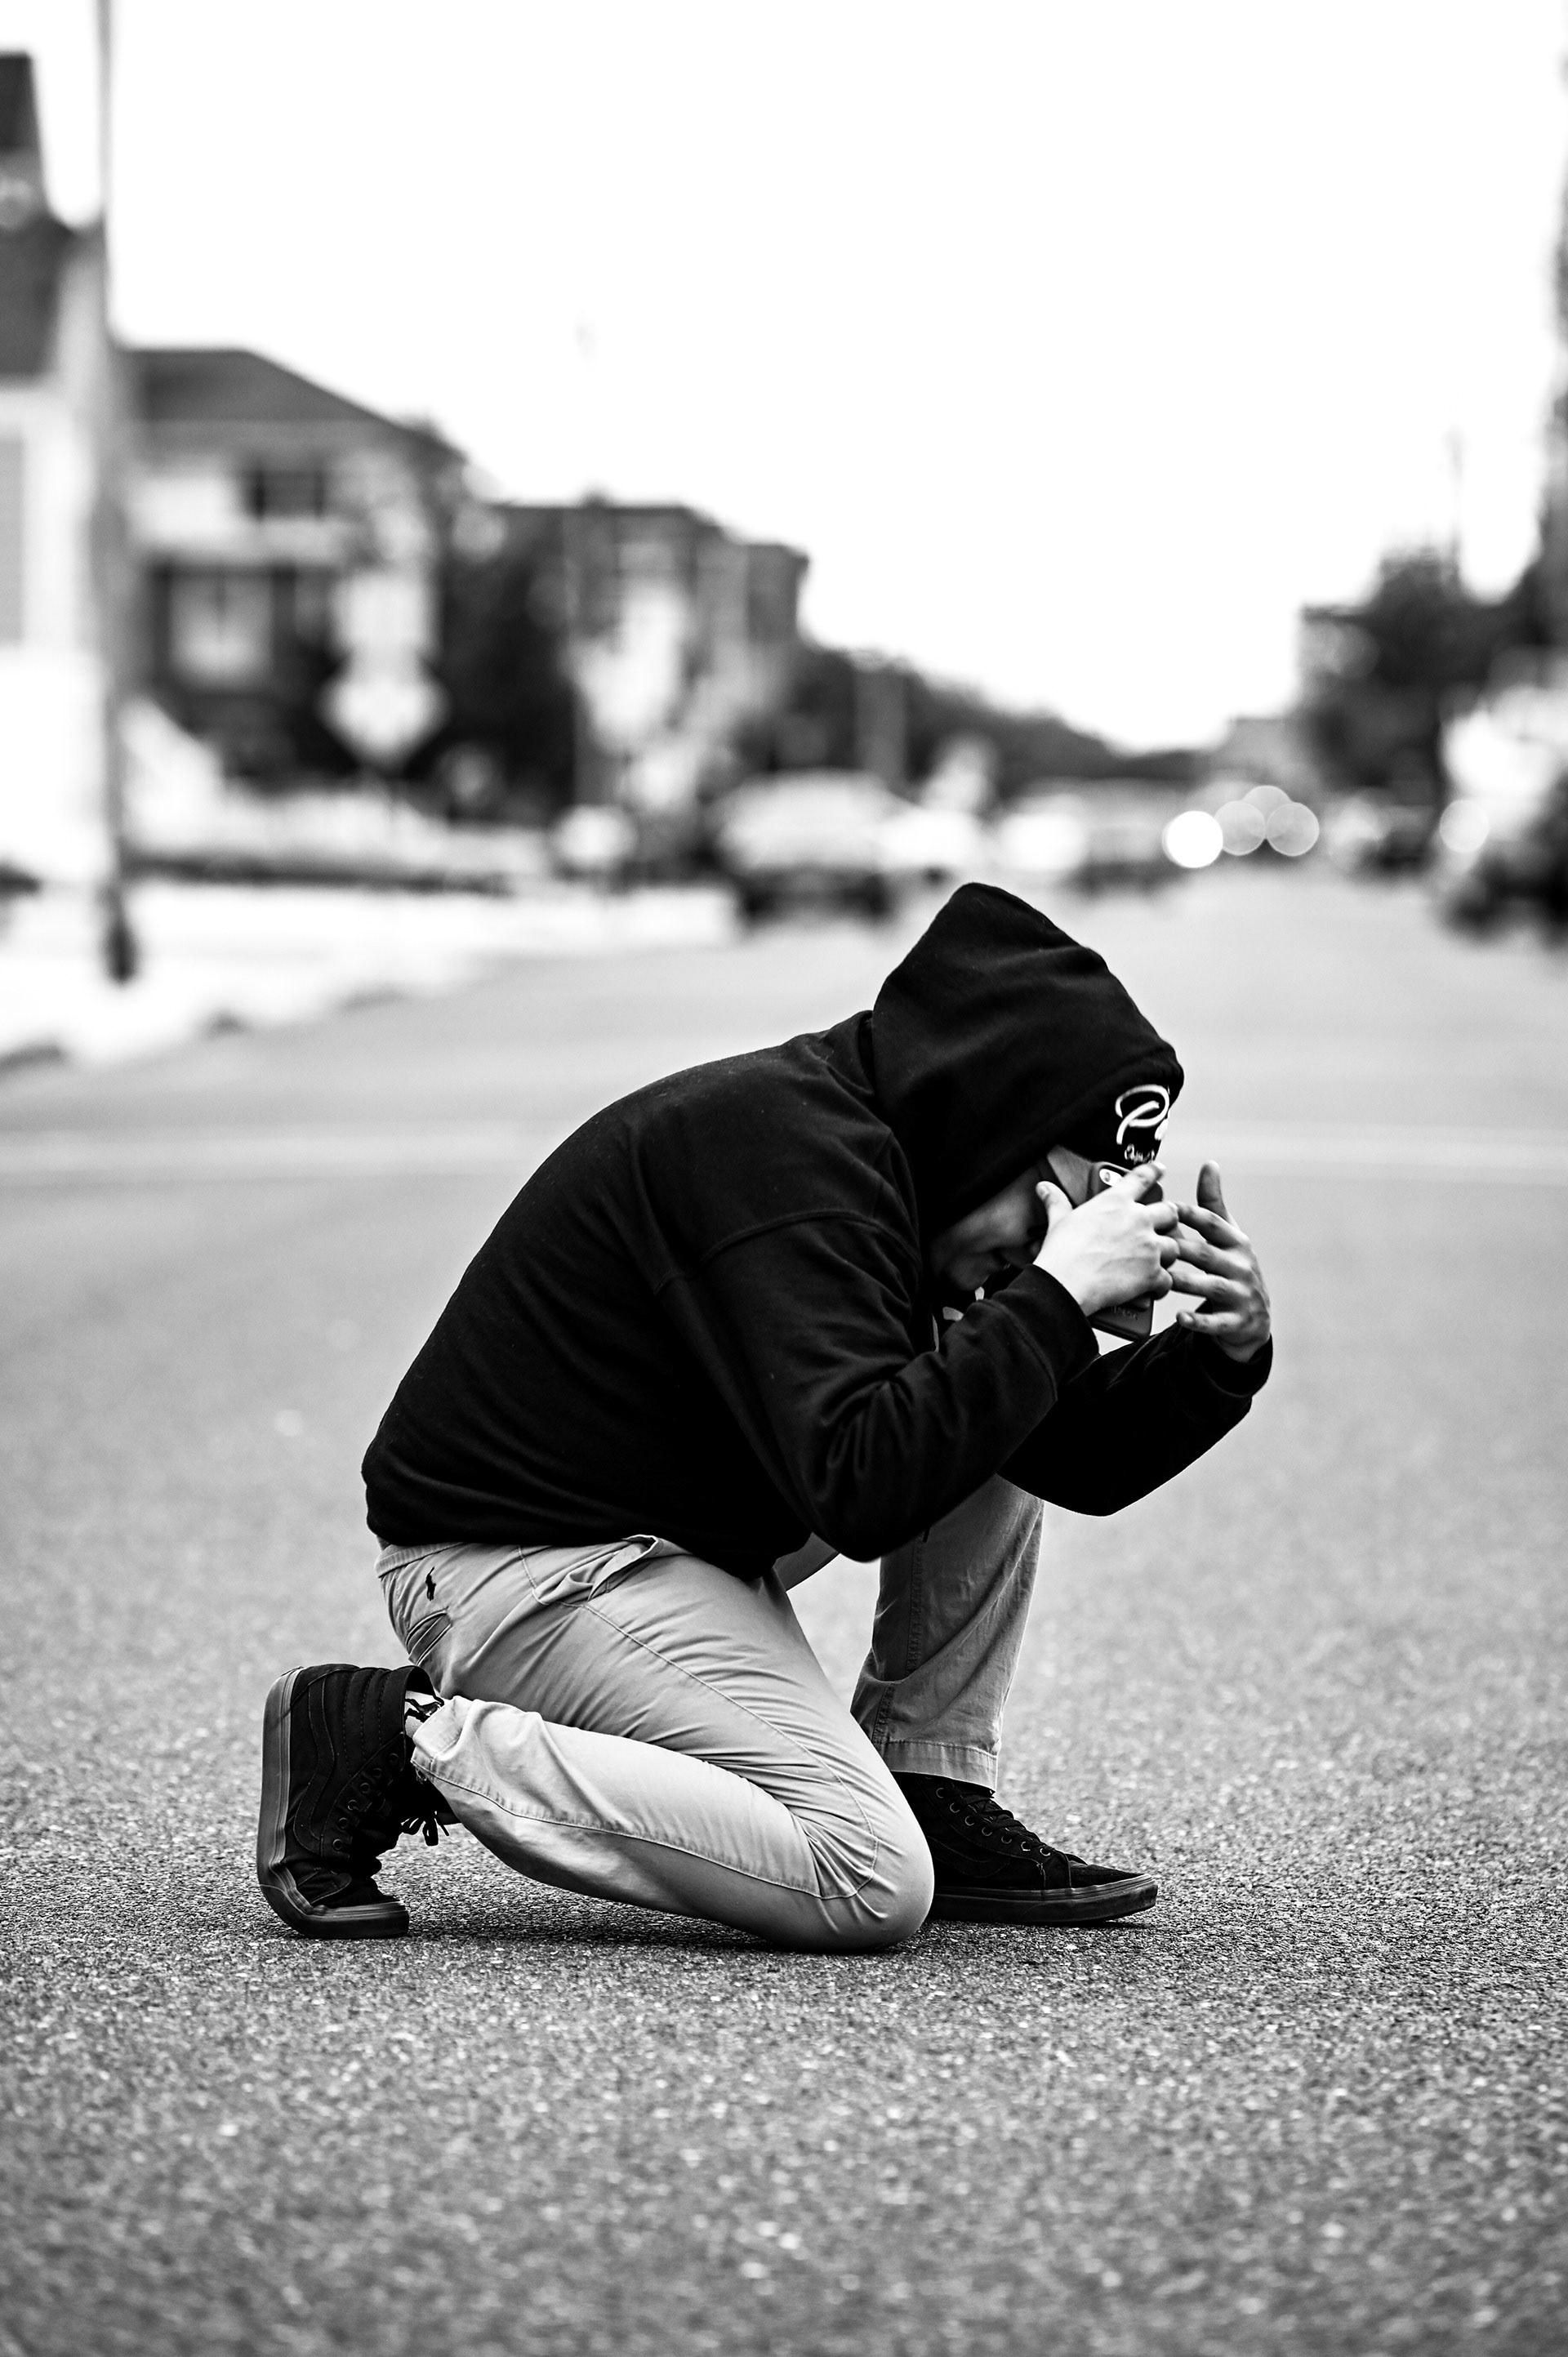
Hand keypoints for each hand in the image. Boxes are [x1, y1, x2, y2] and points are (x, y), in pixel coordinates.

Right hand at [1033, 1162, 1179, 1319]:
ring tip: (1156, 1260)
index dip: (1153, 1171)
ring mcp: (1148, 1247)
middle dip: (1168, 1218)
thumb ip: (1056, 1201)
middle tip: (1161, 1225)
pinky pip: (1167, 1279)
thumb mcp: (1058, 1220)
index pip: (1142, 1178)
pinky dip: (1161, 1284)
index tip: (1160, 1169)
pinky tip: (1153, 1287)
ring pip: (1174, 1246)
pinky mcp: (1151, 1273)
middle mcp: (1138, 1220)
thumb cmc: (1062, 1252)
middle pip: (1169, 1212)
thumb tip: (1045, 1188)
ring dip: (1167, 1254)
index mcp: (1116, 1202)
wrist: (1066, 1283)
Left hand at [1169, 1163, 1270, 1361]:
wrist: (1255, 1318)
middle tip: (1152, 1245)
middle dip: (1181, 1249)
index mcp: (1236, 1243)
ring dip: (1185, 1282)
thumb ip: (1214, 1204)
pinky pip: (1215, 1322)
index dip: (1190, 1215)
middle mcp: (1240, 1266)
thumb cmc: (1233, 1267)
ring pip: (1209, 1287)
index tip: (1166, 1208)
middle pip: (1206, 1255)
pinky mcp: (1236, 1322)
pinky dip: (1198, 1321)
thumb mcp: (1228, 1236)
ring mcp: (1240, 1295)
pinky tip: (1179, 1316)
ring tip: (1162, 1279)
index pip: (1213, 1224)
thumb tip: (1209, 1164)